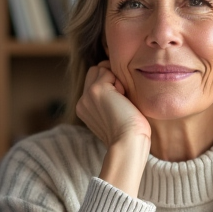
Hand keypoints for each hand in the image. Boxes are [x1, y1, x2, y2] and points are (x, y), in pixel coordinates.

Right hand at [75, 61, 151, 196]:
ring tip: (122, 99)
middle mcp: (82, 101)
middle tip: (121, 98)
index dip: (109, 83)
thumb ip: (109, 100)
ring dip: (115, 79)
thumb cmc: (130, 133)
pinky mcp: (96, 90)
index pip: (93, 81)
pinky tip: (123, 99)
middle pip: (95, 71)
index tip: (120, 102)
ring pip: (101, 68)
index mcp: (84, 108)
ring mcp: (87, 95)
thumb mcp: (114, 114)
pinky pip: (109, 71)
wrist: (128, 143)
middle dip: (110, 77)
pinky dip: (119, 82)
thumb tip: (117, 84)